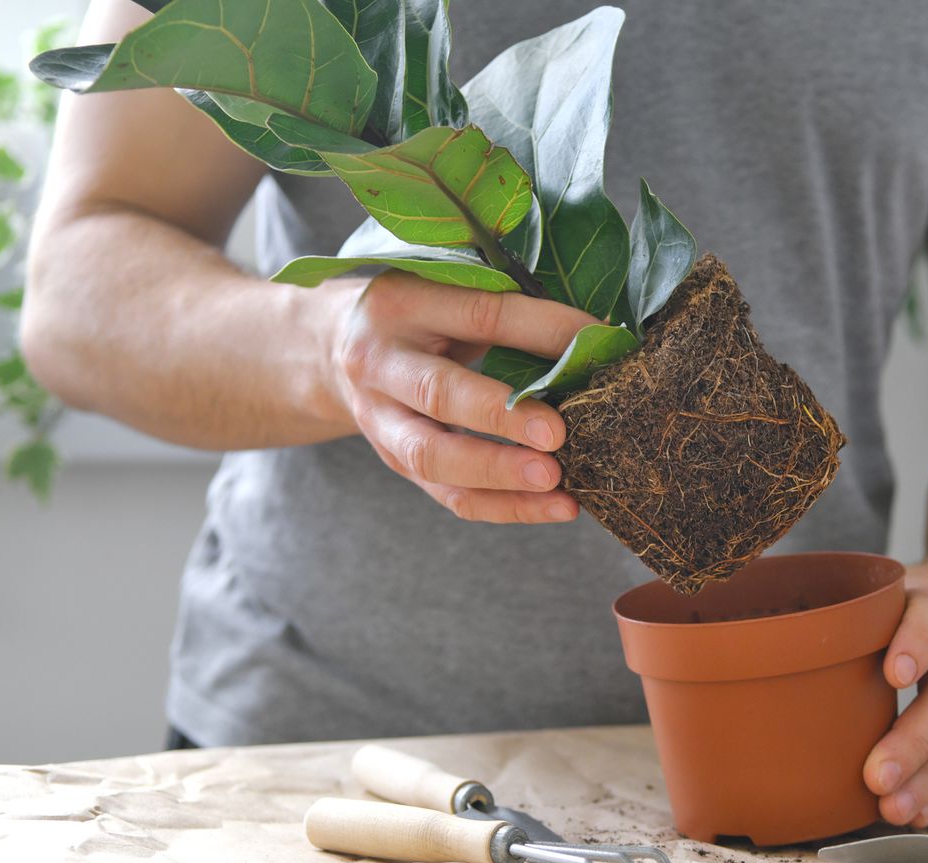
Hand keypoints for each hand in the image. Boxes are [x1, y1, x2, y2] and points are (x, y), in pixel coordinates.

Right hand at [326, 271, 597, 523]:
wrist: (331, 349)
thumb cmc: (415, 314)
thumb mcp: (443, 290)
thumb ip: (503, 307)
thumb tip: (595, 336)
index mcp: (401, 305)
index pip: (480, 315)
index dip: (541, 329)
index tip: (596, 343)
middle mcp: (380, 364)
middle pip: (438, 394)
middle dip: (501, 417)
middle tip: (557, 435)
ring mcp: (380, 422)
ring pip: (435, 457)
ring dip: (500, 474)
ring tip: (557, 482)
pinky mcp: (397, 464)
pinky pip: (451, 495)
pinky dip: (507, 506)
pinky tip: (556, 507)